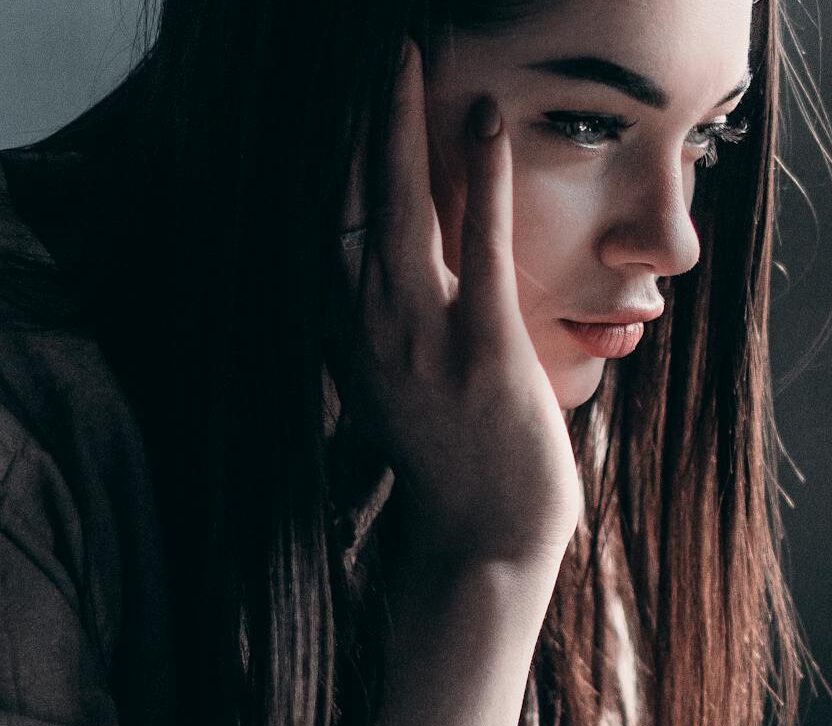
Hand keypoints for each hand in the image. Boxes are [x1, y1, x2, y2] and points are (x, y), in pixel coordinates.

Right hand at [341, 42, 581, 569]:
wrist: (484, 545)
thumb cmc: (457, 472)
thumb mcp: (403, 395)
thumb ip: (390, 338)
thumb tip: (397, 291)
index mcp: (348, 338)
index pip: (323, 227)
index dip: (323, 158)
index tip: (329, 104)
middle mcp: (369, 330)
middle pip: (346, 199)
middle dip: (353, 117)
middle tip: (369, 51)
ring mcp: (422, 338)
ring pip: (400, 206)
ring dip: (401, 123)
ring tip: (405, 55)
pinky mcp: (482, 347)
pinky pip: (479, 243)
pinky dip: (482, 176)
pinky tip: (486, 120)